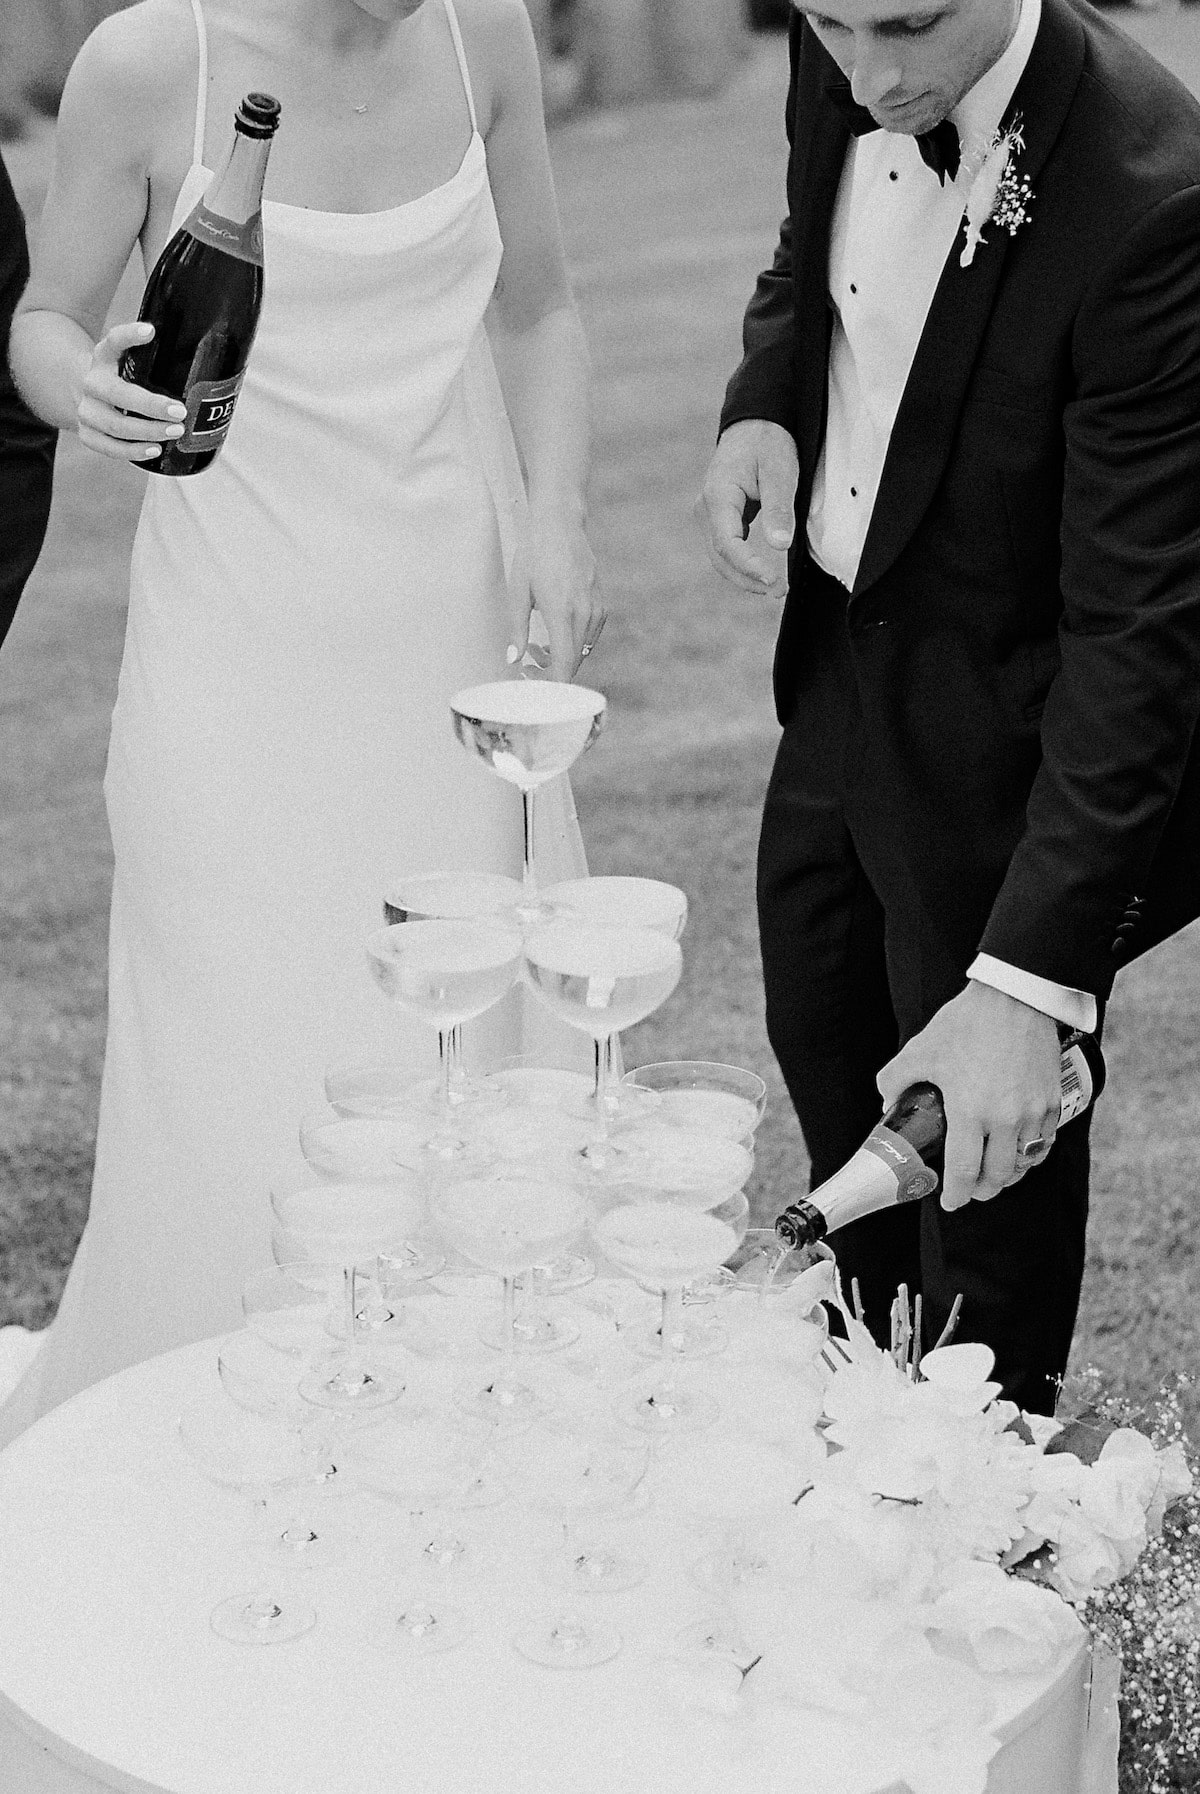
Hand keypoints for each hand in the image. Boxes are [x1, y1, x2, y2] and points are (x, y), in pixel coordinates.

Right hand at [75, 321, 186, 462]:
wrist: (87, 394)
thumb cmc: (122, 378)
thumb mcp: (131, 361)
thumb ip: (155, 358)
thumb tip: (206, 361)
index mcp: (104, 357)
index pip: (113, 340)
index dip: (129, 335)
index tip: (150, 331)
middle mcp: (92, 382)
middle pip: (118, 394)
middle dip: (151, 406)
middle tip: (180, 412)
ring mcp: (87, 409)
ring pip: (115, 425)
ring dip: (148, 431)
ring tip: (175, 431)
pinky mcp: (87, 433)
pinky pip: (108, 447)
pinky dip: (132, 451)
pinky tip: (154, 449)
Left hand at [517, 505, 604, 681]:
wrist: (560, 524)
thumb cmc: (534, 554)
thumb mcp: (518, 591)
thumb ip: (517, 628)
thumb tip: (513, 659)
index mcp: (561, 610)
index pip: (563, 663)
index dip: (550, 681)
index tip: (532, 680)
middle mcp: (584, 612)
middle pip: (573, 662)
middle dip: (551, 672)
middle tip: (528, 666)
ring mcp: (596, 608)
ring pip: (582, 651)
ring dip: (561, 657)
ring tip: (537, 647)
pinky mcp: (600, 604)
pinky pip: (589, 636)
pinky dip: (573, 643)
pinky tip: (555, 634)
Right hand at [695, 419, 797, 598]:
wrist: (754, 425)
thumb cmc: (768, 443)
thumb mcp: (780, 470)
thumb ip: (779, 508)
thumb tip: (780, 545)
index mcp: (718, 496)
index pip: (728, 543)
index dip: (749, 566)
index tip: (773, 580)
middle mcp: (706, 509)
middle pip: (720, 557)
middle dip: (748, 579)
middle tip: (779, 591)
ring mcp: (708, 515)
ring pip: (720, 557)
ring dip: (745, 576)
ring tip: (775, 589)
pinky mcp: (717, 520)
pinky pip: (726, 549)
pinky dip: (742, 565)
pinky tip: (764, 574)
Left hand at [876, 983, 1061, 1212]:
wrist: (1016, 998)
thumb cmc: (967, 1023)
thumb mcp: (921, 1050)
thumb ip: (896, 1080)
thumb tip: (887, 1103)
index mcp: (970, 1111)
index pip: (963, 1171)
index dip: (955, 1195)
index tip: (949, 1202)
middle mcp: (1006, 1119)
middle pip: (997, 1176)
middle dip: (982, 1190)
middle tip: (971, 1190)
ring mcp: (1034, 1112)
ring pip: (1024, 1162)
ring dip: (1008, 1174)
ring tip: (995, 1173)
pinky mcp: (1053, 1101)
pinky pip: (1044, 1142)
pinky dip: (1031, 1154)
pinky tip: (1020, 1150)